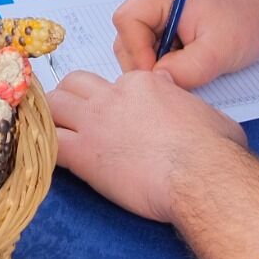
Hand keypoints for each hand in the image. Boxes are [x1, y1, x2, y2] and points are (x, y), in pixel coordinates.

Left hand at [50, 67, 247, 224]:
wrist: (202, 175)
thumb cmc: (215, 150)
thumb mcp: (207, 112)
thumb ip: (185, 103)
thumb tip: (183, 104)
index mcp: (143, 84)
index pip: (111, 82)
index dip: (108, 98)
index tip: (113, 117)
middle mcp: (113, 97)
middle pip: (74, 84)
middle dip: (70, 97)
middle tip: (73, 117)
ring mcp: (95, 123)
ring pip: (53, 105)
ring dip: (51, 118)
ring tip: (55, 134)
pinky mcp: (84, 154)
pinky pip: (49, 144)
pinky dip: (43, 149)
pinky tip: (46, 160)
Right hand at [111, 0, 258, 85]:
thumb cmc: (248, 20)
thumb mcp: (218, 53)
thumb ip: (183, 72)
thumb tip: (156, 84)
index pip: (127, 22)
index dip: (137, 53)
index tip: (158, 75)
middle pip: (126, 32)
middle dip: (143, 60)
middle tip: (169, 79)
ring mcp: (161, 4)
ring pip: (136, 40)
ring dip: (153, 60)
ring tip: (182, 69)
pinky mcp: (168, 17)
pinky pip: (151, 41)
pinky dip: (162, 57)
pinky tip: (185, 62)